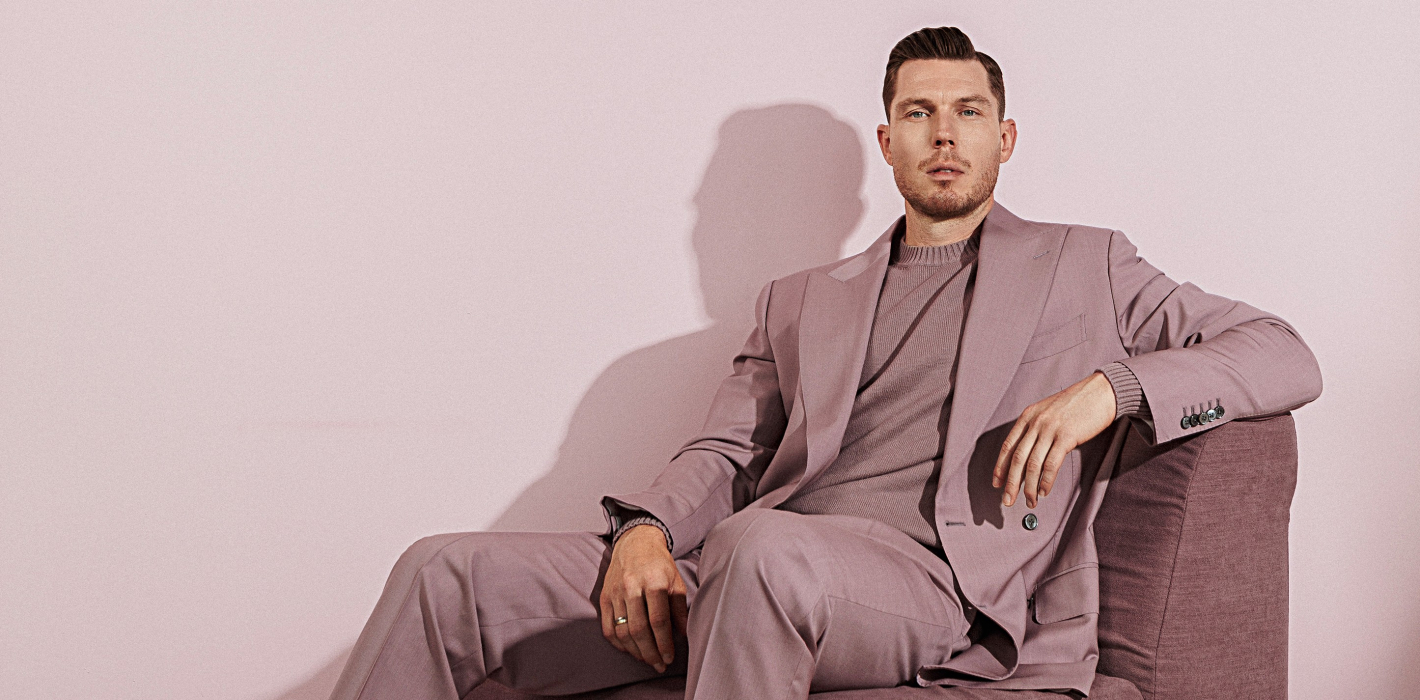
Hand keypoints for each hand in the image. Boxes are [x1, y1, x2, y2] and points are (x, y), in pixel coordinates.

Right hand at [599, 524, 687, 672]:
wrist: (636, 542)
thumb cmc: (659, 564)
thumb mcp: (676, 581)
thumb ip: (679, 609)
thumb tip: (682, 636)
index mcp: (654, 582)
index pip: (658, 621)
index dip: (664, 643)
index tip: (670, 658)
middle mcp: (632, 587)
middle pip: (639, 630)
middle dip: (650, 653)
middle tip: (659, 665)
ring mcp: (615, 593)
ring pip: (622, 631)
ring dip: (635, 651)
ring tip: (647, 660)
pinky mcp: (604, 597)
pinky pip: (607, 627)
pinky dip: (618, 643)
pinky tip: (630, 650)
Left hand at [993, 371, 1116, 508]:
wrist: (1101, 392)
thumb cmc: (1077, 403)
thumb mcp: (1048, 411)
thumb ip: (1036, 429)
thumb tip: (1029, 456)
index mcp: (1028, 416)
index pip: (1007, 446)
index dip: (1000, 467)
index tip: (996, 483)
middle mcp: (1035, 423)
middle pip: (1017, 458)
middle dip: (1010, 483)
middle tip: (1007, 500)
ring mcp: (1050, 429)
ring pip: (1032, 464)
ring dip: (1029, 487)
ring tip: (1029, 501)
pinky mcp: (1066, 436)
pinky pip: (1051, 464)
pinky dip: (1045, 481)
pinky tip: (1043, 491)